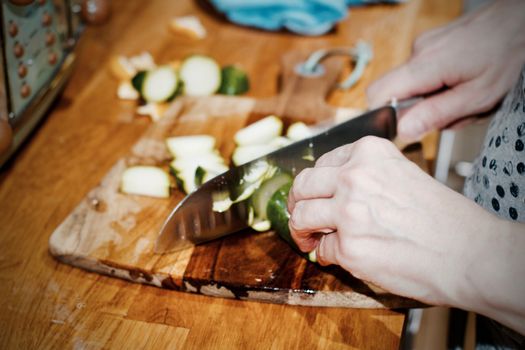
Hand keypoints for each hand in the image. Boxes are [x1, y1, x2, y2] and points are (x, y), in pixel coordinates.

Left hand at [287, 136, 498, 306]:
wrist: (470, 252)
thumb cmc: (444, 218)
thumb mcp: (402, 174)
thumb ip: (366, 176)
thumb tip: (332, 191)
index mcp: (368, 152)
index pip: (321, 163)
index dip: (314, 183)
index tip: (313, 194)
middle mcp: (354, 177)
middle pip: (302, 185)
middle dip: (296, 202)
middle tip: (299, 216)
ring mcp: (348, 212)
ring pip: (301, 216)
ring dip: (301, 230)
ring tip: (308, 240)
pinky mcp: (349, 248)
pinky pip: (322, 250)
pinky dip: (326, 256)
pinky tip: (340, 257)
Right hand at [367, 0, 524, 141]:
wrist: (521, 18)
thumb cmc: (507, 54)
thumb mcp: (477, 96)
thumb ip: (436, 114)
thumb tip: (402, 130)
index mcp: (424, 66)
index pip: (377, 95)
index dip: (384, 115)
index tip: (406, 126)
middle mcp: (418, 52)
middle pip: (395, 92)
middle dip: (418, 110)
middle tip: (450, 113)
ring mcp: (424, 45)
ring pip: (412, 85)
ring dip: (434, 98)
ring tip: (463, 95)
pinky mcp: (431, 43)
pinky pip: (424, 72)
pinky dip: (440, 84)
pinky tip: (462, 81)